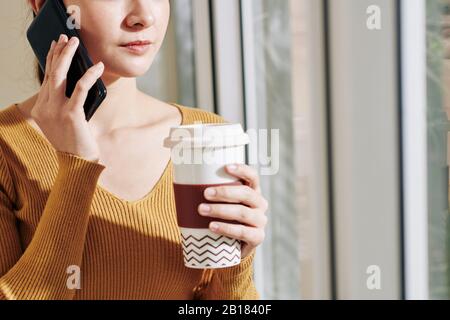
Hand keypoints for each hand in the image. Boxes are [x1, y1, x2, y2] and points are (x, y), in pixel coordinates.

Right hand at [30, 34, 103, 161]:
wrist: (77, 164)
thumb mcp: (64, 121)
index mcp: (41, 108)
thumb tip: (77, 82)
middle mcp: (44, 107)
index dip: (52, 59)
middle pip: (50, 73)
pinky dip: (89, 76)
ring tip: (75, 44)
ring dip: (67, 57)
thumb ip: (64, 103)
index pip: (46, 78)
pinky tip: (97, 67)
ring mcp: (55, 111)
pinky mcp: (71, 114)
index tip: (57, 45)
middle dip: (58, 52)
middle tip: (66, 38)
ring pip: (60, 76)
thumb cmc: (75, 142)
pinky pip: (80, 89)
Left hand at [198, 164, 268, 258]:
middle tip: (205, 193)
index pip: (252, 176)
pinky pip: (243, 232)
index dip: (242, 170)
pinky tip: (212, 226)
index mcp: (253, 191)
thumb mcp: (221, 203)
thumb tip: (183, 178)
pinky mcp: (257, 238)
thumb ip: (212, 192)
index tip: (226, 167)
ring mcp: (260, 221)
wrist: (231, 247)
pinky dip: (226, 229)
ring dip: (221, 210)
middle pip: (246, 194)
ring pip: (243, 213)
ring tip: (202, 210)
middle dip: (225, 192)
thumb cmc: (223, 219)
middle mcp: (260, 204)